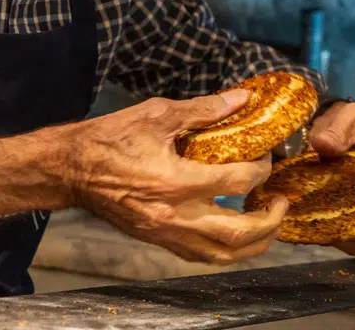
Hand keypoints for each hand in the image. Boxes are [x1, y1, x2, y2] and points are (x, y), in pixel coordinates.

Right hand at [64, 90, 288, 263]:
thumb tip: (242, 98)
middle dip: (270, 220)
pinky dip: (228, 250)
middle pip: (239, 233)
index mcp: (175, 181)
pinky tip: (237, 233)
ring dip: (255, 243)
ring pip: (224, 255)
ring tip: (269, 223)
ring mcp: (166, 234)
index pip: (236, 181)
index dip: (261, 168)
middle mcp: (174, 215)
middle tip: (282, 201)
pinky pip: (203, 256)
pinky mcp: (158, 241)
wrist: (72, 170)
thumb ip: (204, 109)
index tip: (266, 156)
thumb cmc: (110, 139)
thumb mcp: (157, 114)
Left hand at [308, 101, 354, 254]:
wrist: (328, 127)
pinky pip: (345, 237)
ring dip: (350, 239)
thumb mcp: (348, 116)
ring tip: (329, 224)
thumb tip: (323, 145)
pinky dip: (333, 235)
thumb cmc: (348, 121)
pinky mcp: (347, 215)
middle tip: (347, 227)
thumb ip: (338, 128)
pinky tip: (316, 221)